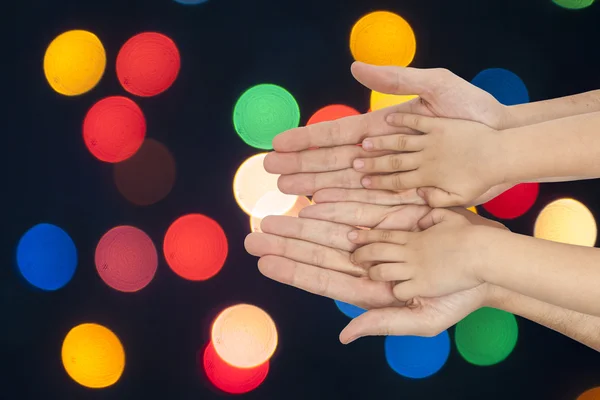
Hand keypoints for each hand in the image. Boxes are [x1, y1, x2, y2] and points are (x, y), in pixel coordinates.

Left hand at [245, 203, 502, 341]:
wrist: (491, 263)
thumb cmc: (461, 297)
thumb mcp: (424, 318)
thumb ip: (383, 323)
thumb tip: (344, 334)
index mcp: (372, 288)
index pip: (323, 279)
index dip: (293, 270)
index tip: (264, 262)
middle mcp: (369, 261)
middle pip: (319, 251)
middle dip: (286, 243)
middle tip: (253, 236)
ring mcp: (379, 236)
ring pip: (332, 228)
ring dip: (301, 222)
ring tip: (273, 215)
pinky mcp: (393, 214)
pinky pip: (359, 207)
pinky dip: (336, 203)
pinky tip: (313, 200)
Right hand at [265, 62, 514, 202]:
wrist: (503, 140)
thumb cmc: (473, 110)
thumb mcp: (436, 86)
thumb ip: (396, 78)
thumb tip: (354, 67)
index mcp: (383, 127)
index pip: (336, 134)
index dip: (306, 139)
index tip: (278, 143)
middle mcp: (382, 153)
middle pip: (333, 161)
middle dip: (301, 165)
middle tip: (270, 173)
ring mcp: (392, 176)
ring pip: (345, 184)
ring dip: (315, 186)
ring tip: (288, 191)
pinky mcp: (408, 195)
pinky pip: (371, 203)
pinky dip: (345, 206)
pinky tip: (322, 208)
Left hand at [349, 208, 485, 301]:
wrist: (485, 253)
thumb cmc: (472, 235)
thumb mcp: (450, 217)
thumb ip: (432, 217)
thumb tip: (421, 221)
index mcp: (415, 238)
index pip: (383, 236)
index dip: (365, 236)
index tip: (352, 235)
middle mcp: (411, 253)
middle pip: (376, 252)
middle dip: (361, 254)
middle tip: (352, 256)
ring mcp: (415, 269)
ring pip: (382, 272)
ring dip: (374, 273)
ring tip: (370, 273)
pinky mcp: (423, 285)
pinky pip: (399, 290)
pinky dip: (396, 291)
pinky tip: (398, 290)